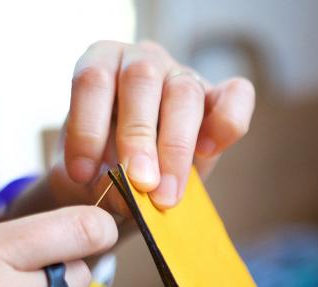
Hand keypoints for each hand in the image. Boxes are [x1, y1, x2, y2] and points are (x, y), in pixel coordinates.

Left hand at [50, 40, 254, 211]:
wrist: (129, 184)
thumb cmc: (98, 173)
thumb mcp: (85, 183)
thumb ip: (98, 187)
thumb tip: (127, 195)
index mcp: (100, 66)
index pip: (93, 81)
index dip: (87, 127)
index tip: (82, 174)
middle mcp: (141, 61)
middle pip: (142, 80)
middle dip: (138, 137)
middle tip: (139, 184)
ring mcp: (181, 75)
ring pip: (184, 92)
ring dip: (176, 147)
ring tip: (166, 194)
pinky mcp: (218, 97)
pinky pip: (236, 95)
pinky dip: (227, 122)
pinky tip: (208, 153)